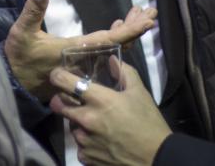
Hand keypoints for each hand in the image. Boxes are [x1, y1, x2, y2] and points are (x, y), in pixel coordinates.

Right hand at [4, 0, 156, 101]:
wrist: (13, 82)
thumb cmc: (19, 58)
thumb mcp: (21, 32)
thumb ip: (32, 10)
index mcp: (76, 49)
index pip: (109, 40)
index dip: (129, 31)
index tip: (147, 21)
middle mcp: (84, 58)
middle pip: (117, 44)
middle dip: (134, 28)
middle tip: (150, 13)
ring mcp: (84, 63)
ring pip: (112, 48)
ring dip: (126, 32)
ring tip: (138, 16)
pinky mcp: (80, 66)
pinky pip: (104, 53)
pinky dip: (115, 38)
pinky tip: (117, 29)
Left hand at [49, 62, 170, 165]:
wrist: (156, 158)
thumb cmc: (148, 122)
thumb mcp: (140, 92)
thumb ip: (124, 72)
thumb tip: (112, 60)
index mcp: (99, 100)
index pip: (65, 82)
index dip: (58, 76)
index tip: (59, 75)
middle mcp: (86, 119)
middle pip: (59, 104)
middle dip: (63, 99)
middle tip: (75, 99)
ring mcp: (84, 140)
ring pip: (70, 125)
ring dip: (78, 121)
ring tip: (96, 123)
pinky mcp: (86, 157)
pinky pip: (79, 145)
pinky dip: (86, 141)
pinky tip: (100, 140)